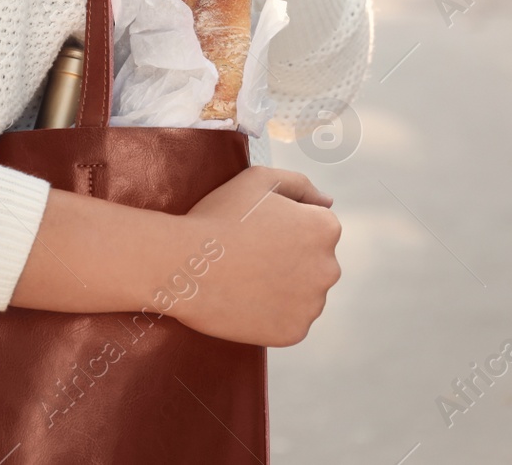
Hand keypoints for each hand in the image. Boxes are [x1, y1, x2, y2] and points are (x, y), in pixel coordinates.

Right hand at [172, 167, 340, 346]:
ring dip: (282, 288)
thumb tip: (327, 201)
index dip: (282, 228)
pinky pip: (288, 321)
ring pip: (302, 294)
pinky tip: (245, 301)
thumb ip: (300, 184)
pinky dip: (271, 315)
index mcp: (325, 229)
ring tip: (245, 279)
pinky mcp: (294, 332)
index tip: (256, 232)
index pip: (314, 229)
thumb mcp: (258, 179)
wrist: (183, 263)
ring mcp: (312, 305)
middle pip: (312, 263)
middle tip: (248, 256)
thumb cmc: (218, 217)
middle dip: (288, 259)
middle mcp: (329, 268)